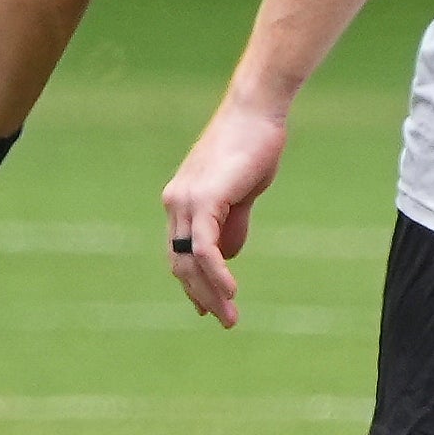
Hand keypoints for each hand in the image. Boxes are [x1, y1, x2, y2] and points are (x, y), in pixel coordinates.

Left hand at [162, 96, 288, 327]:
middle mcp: (176, 202)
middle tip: (225, 321)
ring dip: (211, 293)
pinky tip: (230, 291)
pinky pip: (205, 248)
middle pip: (181, 263)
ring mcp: (186, 200)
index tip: (209, 308)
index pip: (180, 253)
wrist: (257, 113)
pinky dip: (216, 273)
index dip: (193, 284)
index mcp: (181, 201)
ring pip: (190, 261)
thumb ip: (231, 224)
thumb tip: (227, 257)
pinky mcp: (204, 199)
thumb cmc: (253, 146)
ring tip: (230, 317)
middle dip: (202, 296)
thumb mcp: (240, 193)